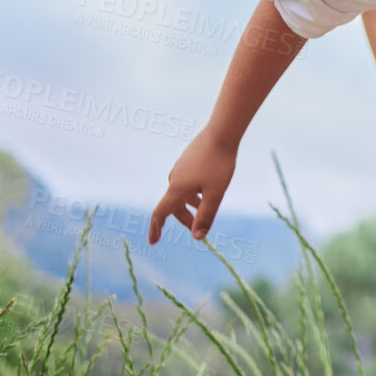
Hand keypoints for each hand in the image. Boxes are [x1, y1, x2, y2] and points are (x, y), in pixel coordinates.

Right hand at [149, 128, 236, 243]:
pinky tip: (207, 188)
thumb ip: (206, 216)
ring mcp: (180, 168)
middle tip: (198, 227)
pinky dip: (193, 192)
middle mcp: (175, 178)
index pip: (160, 213)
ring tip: (205, 207)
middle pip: (173, 205)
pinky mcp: (187, 159)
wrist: (221, 132)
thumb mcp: (216, 193)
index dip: (156, 229)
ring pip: (181, 192)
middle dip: (184, 218)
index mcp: (177, 189)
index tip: (154, 242)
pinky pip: (186, 181)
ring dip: (190, 204)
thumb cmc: (219, 164)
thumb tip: (197, 237)